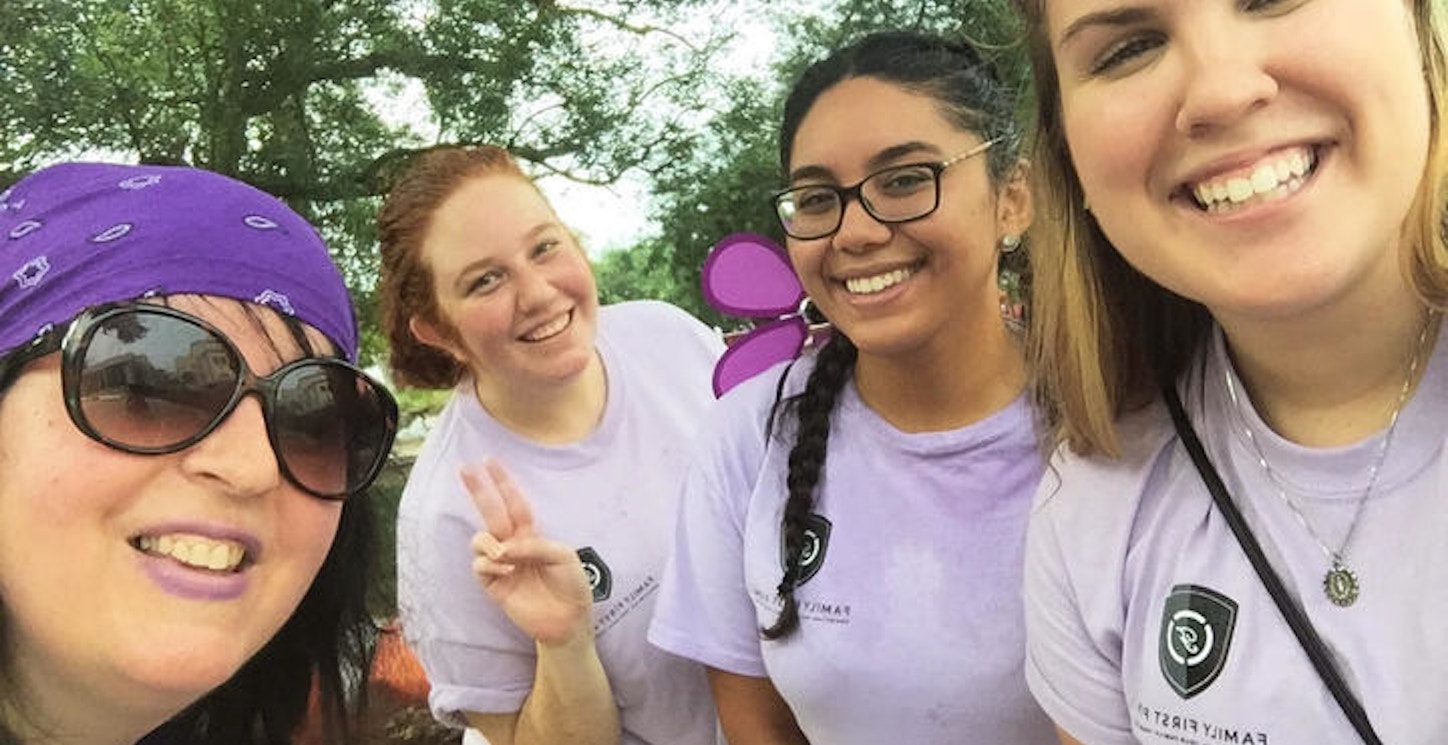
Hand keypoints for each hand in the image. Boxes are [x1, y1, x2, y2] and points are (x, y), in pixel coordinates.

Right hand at [463, 459, 592, 646]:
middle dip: (479, 490)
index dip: (503, 482)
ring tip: (504, 554)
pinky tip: (506, 570)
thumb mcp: (563, 556)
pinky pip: (480, 566)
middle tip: (465, 468)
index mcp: (532, 534)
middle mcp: (514, 546)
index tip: (490, 461)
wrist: (569, 620)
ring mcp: (502, 565)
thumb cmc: (572, 586)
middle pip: (491, 512)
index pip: (514, 503)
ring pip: (480, 541)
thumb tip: (504, 547)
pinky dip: (490, 564)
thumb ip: (535, 546)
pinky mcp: (494, 585)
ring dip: (488, 543)